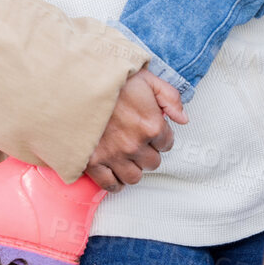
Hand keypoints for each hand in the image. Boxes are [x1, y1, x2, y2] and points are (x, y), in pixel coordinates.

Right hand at [84, 69, 186, 192]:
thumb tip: (183, 119)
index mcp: (152, 125)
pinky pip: (110, 185)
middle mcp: (135, 145)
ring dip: (133, 168)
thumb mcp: (149, 79)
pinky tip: (115, 172)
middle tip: (138, 141)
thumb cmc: (113, 80)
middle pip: (153, 163)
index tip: (151, 129)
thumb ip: (170, 98)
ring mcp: (114, 156)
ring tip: (128, 156)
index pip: (167, 143)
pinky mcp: (94, 162)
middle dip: (148, 152)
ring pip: (134, 177)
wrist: (80, 83)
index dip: (160, 136)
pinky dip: (115, 182)